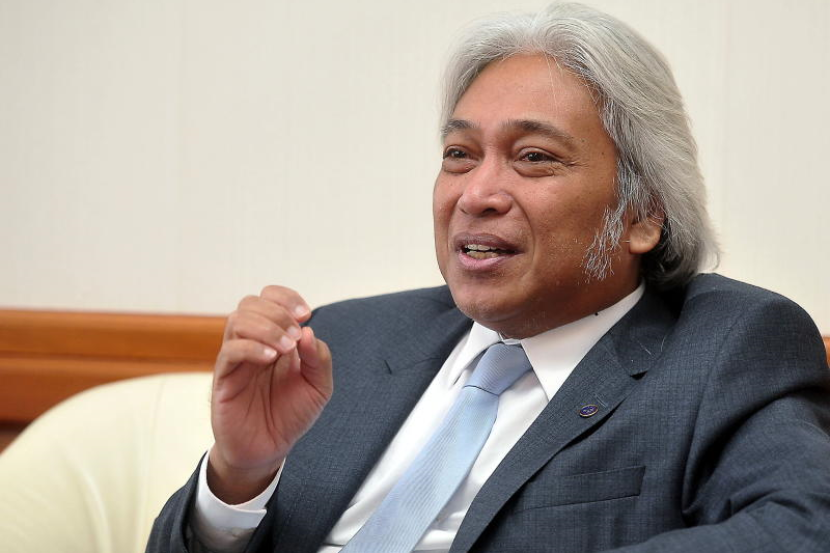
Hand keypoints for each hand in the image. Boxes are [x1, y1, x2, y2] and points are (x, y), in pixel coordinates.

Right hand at [207, 286, 332, 503]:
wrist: (268, 450)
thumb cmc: (291, 415)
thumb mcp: (318, 387)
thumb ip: (318, 359)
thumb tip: (309, 331)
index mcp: (275, 337)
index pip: (270, 298)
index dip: (286, 298)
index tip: (305, 314)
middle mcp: (252, 342)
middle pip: (250, 303)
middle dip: (277, 312)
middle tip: (295, 336)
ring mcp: (236, 359)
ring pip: (238, 320)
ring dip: (266, 327)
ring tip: (285, 349)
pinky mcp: (223, 378)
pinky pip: (229, 351)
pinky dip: (251, 348)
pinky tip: (270, 359)